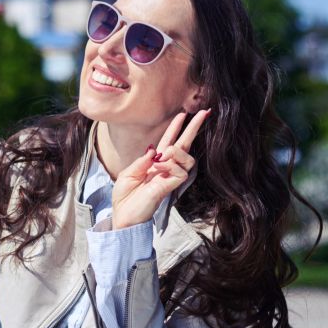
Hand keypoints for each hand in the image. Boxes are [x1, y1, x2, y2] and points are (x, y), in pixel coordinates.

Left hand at [110, 109, 210, 229]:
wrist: (123, 215)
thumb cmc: (125, 197)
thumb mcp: (129, 173)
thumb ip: (142, 160)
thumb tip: (155, 149)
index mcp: (154, 163)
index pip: (169, 141)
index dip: (176, 127)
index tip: (184, 113)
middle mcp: (165, 168)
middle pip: (184, 145)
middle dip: (194, 128)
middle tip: (204, 112)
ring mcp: (170, 177)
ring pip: (187, 157)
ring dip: (176, 151)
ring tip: (163, 156)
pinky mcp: (171, 186)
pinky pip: (180, 170)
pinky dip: (170, 165)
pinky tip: (160, 167)